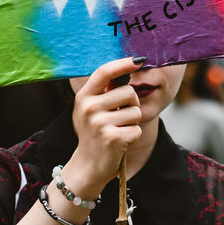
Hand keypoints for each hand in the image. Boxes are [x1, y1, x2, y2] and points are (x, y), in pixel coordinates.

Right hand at [68, 57, 144, 194]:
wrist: (88, 165)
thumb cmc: (96, 132)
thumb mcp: (93, 108)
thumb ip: (106, 90)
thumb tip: (131, 64)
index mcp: (84, 97)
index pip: (104, 72)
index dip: (123, 63)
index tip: (139, 60)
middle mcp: (89, 108)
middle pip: (129, 92)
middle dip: (132, 104)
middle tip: (119, 117)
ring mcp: (100, 124)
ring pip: (136, 111)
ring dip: (133, 122)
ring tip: (118, 130)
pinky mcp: (113, 138)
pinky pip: (137, 129)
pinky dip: (133, 136)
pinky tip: (120, 142)